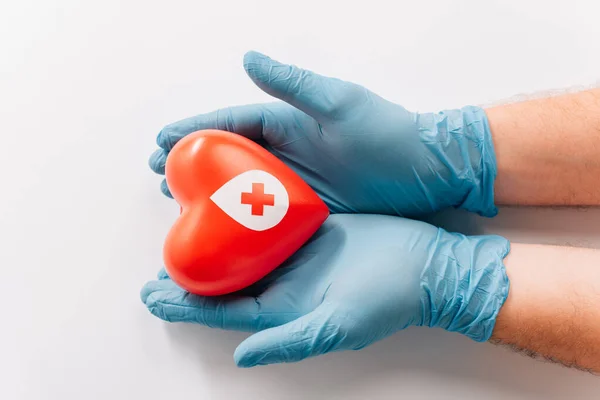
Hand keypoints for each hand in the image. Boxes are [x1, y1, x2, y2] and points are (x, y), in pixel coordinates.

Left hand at [141, 214, 508, 366]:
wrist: (424, 264)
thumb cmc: (386, 300)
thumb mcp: (339, 325)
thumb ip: (291, 341)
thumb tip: (243, 357)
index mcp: (282, 308)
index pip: (223, 310)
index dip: (185, 305)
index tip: (151, 295)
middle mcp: (282, 282)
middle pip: (224, 279)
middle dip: (189, 273)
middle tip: (154, 262)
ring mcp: (293, 254)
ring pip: (241, 248)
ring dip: (212, 238)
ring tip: (181, 223)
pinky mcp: (307, 227)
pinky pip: (267, 220)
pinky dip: (244, 213)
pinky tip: (226, 199)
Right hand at [149, 51, 498, 217]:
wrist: (427, 170)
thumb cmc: (388, 133)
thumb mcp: (341, 104)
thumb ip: (294, 86)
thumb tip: (248, 58)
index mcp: (290, 121)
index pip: (233, 122)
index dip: (196, 130)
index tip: (162, 140)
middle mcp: (288, 149)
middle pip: (230, 155)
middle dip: (193, 161)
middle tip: (160, 173)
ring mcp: (297, 180)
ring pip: (242, 185)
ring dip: (210, 190)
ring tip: (178, 198)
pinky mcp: (309, 207)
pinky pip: (266, 212)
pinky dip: (240, 217)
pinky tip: (221, 226)